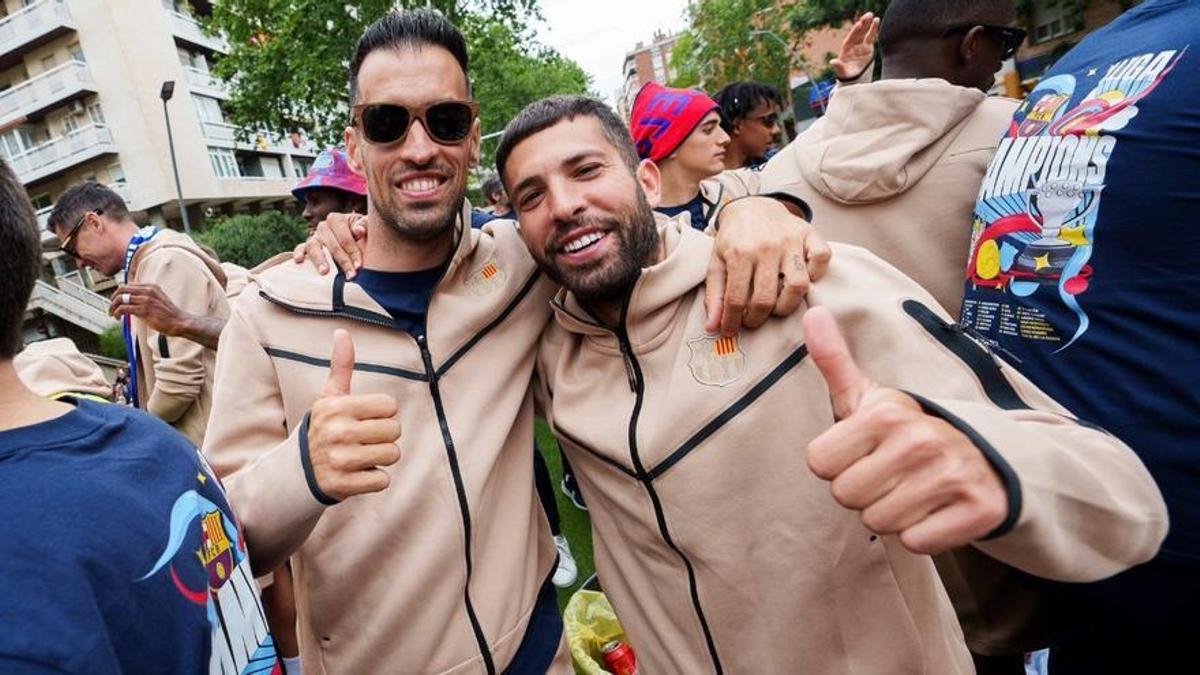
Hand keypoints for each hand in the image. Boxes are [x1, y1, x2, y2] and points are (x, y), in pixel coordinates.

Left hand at [110, 283, 190, 335]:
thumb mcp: (159, 299)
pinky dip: (117, 313)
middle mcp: (148, 291)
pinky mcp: (143, 310)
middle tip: (111, 306)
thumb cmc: (170, 314)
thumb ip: (147, 297)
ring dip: (112, 306)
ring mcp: (146, 300)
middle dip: (113, 298)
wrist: (179, 322)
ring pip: (120, 298)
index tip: (117, 300)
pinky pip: (123, 308)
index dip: (120, 292)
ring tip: (112, 314)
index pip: (129, 285)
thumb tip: (133, 300)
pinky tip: (117, 317)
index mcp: (151, 287)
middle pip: (122, 289)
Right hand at [292, 213, 367, 276]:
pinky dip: (298, 253)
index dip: (353, 252)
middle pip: (332, 246)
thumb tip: (358, 230)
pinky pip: (300, 248)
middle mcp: (323, 227)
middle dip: (343, 262)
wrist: (356, 240)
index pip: (345, 238)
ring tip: (325, 272)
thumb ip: (365, 225)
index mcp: (337, 219)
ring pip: (314, 247)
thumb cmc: (362, 234)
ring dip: (320, 260)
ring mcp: (314, 237)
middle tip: (351, 275)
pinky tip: (299, 261)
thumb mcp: (367, 227)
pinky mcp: (306, 247)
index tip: (359, 265)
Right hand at [306, 330, 400, 500]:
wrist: (299, 471)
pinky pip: (382, 480)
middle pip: (394, 431)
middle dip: (383, 436)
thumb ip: (340, 367)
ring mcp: (340, 460)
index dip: (382, 413)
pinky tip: (356, 473)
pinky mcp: (343, 485)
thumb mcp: (329, 397)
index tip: (363, 419)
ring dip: (381, 458)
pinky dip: (373, 479)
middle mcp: (337, 432)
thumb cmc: (324, 428)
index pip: (390, 406)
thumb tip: (342, 331)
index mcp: (336, 407)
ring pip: (392, 455)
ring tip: (361, 456)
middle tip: (363, 440)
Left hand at [706, 197, 831, 335]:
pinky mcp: (809, 234)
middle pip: (766, 298)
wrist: (752, 205)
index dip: (732, 321)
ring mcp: (790, 241)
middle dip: (757, 318)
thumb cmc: (734, 238)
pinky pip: (822, 258)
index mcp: (739, 253)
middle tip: (753, 319)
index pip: (736, 299)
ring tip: (776, 307)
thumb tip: (712, 327)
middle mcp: (766, 247)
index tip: (731, 330)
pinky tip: (802, 280)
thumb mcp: (716, 262)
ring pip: (798, 285)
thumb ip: (714, 295)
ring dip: (787, 305)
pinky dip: (816, 274)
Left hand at [803, 306, 1007, 554]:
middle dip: (864, 492)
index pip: (819, 464)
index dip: (838, 463)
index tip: (865, 452)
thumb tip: (812, 311)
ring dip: (893, 514)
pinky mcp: (980, 510)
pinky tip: (938, 509)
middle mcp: (920, 440)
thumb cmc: (911, 429)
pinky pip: (918, 543)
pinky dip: (924, 534)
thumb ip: (834, 360)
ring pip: (881, 523)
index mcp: (886, 413)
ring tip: (915, 489)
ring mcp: (954, 475)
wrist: (989, 453)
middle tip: (892, 474)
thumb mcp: (871, 396)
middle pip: (846, 496)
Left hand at [831, 12, 879, 80]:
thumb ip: (838, 66)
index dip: (855, 31)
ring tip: (873, 16)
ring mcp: (861, 45)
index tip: (859, 24)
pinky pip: (871, 37)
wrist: (852, 76)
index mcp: (846, 48)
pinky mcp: (868, 47)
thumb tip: (832, 62)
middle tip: (868, 15)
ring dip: (869, 24)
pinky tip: (876, 20)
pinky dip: (873, 29)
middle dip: (863, 24)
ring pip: (865, 32)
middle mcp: (853, 44)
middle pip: (858, 32)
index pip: (851, 37)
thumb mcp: (841, 71)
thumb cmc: (845, 74)